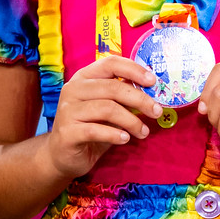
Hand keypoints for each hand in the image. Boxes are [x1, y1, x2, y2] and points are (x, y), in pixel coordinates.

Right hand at [45, 54, 160, 179]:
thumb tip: (151, 89)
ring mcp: (68, 110)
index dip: (134, 70)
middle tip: (156, 112)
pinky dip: (115, 135)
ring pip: (108, 108)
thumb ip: (123, 96)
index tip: (153, 82)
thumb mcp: (108, 108)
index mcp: (84, 78)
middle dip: (140, 100)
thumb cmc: (90, 127)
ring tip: (143, 132)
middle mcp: (73, 89)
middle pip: (113, 87)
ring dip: (132, 121)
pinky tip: (125, 139)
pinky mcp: (67, 132)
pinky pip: (96, 130)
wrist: (62, 155)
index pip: (110, 63)